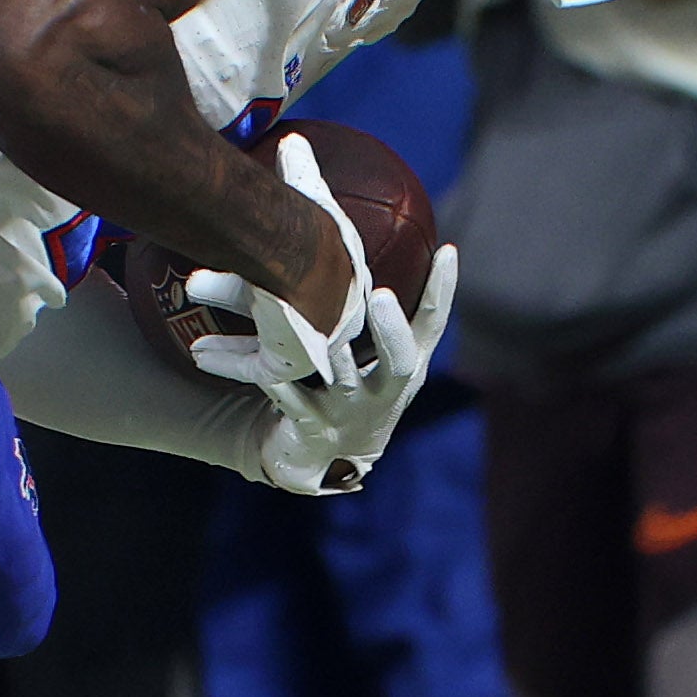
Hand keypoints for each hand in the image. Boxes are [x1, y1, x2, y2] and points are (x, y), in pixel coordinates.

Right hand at [180, 131, 371, 388]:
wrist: (302, 264)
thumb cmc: (308, 229)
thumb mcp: (307, 193)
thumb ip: (299, 170)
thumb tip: (291, 140)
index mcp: (336, 274)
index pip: (299, 275)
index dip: (267, 271)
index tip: (245, 266)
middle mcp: (327, 311)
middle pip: (275, 309)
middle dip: (234, 295)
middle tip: (194, 282)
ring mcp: (313, 341)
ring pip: (265, 343)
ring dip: (231, 341)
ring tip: (198, 339)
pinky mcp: (293, 363)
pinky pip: (256, 369)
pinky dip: (228, 362)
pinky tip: (200, 355)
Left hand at [251, 248, 457, 494]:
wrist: (327, 457)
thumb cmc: (357, 387)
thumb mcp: (379, 356)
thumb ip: (379, 310)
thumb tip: (361, 239)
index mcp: (407, 365)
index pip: (432, 325)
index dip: (443, 290)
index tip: (447, 250)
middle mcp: (385, 390)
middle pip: (400, 361)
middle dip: (392, 330)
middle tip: (382, 296)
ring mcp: (351, 411)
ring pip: (342, 377)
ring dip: (329, 350)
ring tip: (312, 318)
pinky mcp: (314, 426)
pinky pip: (290, 398)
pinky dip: (271, 379)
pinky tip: (250, 365)